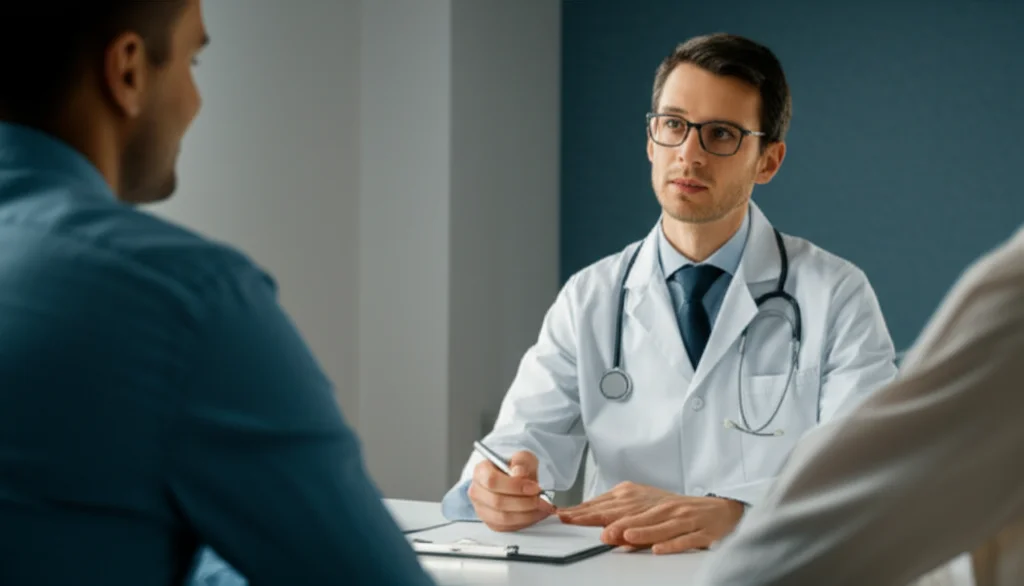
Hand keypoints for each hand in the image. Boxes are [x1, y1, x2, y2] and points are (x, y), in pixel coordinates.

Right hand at [467, 450, 554, 531]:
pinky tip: (537, 513)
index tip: (534, 487)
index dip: (514, 486)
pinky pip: (508, 527)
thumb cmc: (517, 469)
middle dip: (524, 502)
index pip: (492, 480)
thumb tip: (518, 472)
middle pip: (497, 502)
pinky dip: (526, 522)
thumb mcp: (523, 458)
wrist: (517, 481)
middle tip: (542, 498)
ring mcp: (482, 510)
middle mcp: (477, 491)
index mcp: (481, 471)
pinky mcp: (491, 523)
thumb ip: (522, 461)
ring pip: (503, 518)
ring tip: (543, 506)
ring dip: (527, 514)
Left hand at [558, 482, 744, 553]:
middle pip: (636, 516)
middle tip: (597, 532)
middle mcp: (664, 509)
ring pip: (660, 526)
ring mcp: (683, 519)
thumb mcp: (653, 511)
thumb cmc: (683, 512)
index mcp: (649, 502)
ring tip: (623, 536)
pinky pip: (684, 540)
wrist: (722, 511)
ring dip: (642, 532)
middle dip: (614, 523)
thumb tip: (603, 528)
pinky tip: (658, 550)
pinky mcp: (700, 533)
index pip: (616, 507)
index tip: (573, 517)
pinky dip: (672, 544)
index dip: (594, 511)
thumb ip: (630, 519)